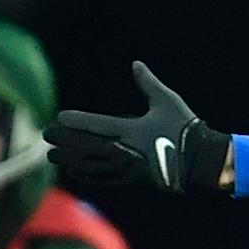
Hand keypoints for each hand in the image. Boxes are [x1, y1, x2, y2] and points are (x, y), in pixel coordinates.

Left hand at [46, 60, 230, 193]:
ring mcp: (127, 170)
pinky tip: (75, 175)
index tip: (59, 118)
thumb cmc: (184, 128)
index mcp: (131, 129)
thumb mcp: (167, 101)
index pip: (95, 125)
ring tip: (54, 158)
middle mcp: (124, 151)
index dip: (75, 121)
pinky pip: (104, 182)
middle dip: (65, 142)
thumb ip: (148, 83)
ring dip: (70, 161)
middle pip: (86, 147)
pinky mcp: (133, 184)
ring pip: (91, 166)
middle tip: (46, 137)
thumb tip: (136, 64)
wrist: (202, 162)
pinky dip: (87, 178)